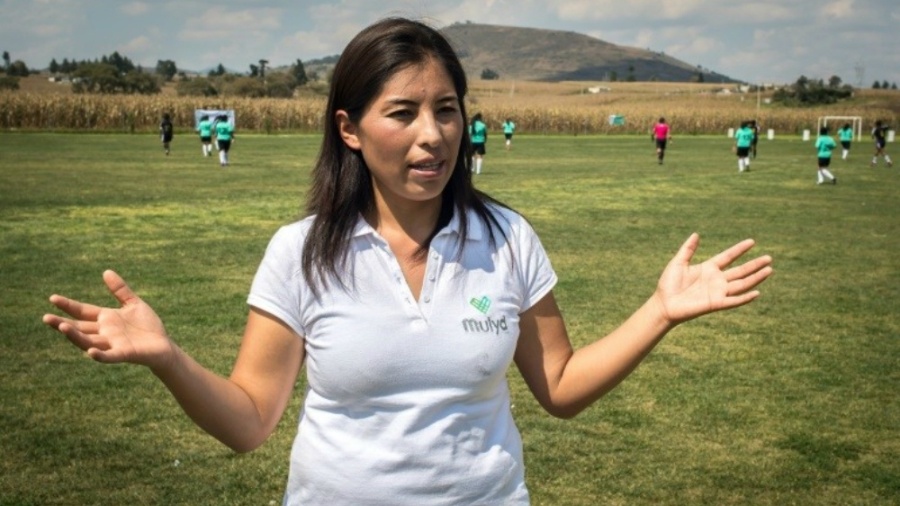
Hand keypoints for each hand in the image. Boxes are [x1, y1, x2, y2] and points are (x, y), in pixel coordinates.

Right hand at [42, 270, 173, 369]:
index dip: (68, 305)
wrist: (164, 346)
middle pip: (80, 328)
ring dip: (75, 336)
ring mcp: (113, 344)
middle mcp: (105, 332)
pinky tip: (91, 352)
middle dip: (63, 324)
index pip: (83, 311)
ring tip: (62, 327)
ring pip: (88, 341)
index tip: (52, 298)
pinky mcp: (124, 354)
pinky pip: (109, 356)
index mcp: (106, 319)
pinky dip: (100, 355)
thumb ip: (120, 290)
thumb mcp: (133, 304)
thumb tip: (106, 271)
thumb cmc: (148, 327)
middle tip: (46, 318)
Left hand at [653, 234, 772, 324]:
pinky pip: (733, 301)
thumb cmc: (669, 284)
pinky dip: (745, 298)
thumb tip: (696, 234)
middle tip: (769, 258)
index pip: (728, 257)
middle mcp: (716, 280)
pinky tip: (757, 292)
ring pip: (741, 284)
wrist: (664, 304)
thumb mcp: (678, 263)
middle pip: (740, 271)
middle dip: (754, 265)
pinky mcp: (716, 304)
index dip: (740, 249)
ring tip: (769, 270)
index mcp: (709, 268)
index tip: (752, 241)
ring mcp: (717, 292)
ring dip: (755, 278)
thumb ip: (687, 249)